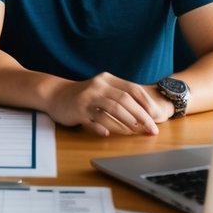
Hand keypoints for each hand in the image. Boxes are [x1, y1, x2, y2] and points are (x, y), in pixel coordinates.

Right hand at [46, 72, 166, 136]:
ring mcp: (88, 98)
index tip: (156, 117)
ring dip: (127, 123)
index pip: (133, 89)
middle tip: (151, 129)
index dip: (147, 104)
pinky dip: (103, 128)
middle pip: (125, 100)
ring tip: (136, 133)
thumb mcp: (102, 90)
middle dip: (142, 116)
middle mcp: (99, 86)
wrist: (56, 95)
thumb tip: (146, 114)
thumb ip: (120, 97)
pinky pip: (95, 121)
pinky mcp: (78, 110)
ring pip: (113, 110)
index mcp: (108, 79)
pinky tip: (108, 134)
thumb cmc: (85, 96)